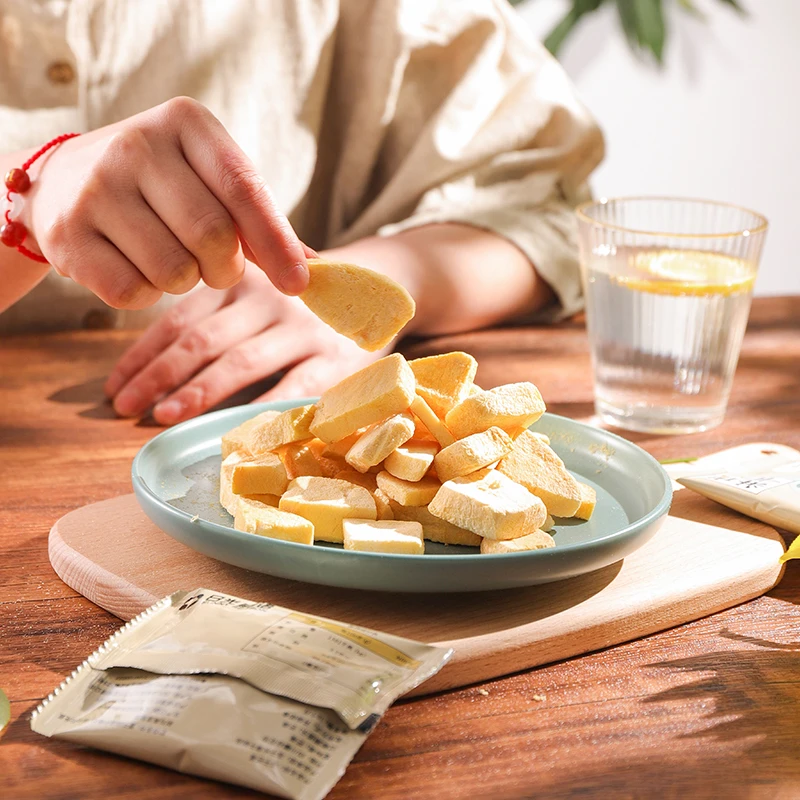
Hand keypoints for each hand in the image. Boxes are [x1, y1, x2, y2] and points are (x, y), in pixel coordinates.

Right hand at [24, 97, 309, 308]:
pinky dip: (145, 295)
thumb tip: (315, 271)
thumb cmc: (162, 187)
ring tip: (169, 258)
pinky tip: (133, 267)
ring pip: (174, 272)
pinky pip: (132, 294)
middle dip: (225, 269)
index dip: (276, 243)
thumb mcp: (210, 182)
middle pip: (213, 237)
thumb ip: (260, 223)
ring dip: (184, 282)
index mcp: (185, 123)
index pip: (244, 188)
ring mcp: (95, 187)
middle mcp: (136, 145)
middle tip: (215, 267)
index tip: (299, 285)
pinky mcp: (67, 234)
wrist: (64, 182)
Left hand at [104, 261, 384, 423]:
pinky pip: (290, 388)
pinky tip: (230, 432)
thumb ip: (218, 316)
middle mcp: (269, 296)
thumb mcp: (259, 293)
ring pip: (240, 362)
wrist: (380, 286)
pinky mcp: (334, 357)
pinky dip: (258, 411)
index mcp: (240, 279)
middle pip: (203, 339)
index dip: (144, 353)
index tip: (116, 385)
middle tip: (126, 406)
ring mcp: (303, 326)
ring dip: (197, 393)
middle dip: (159, 376)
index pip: (180, 317)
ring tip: (162, 417)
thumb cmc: (302, 303)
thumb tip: (153, 369)